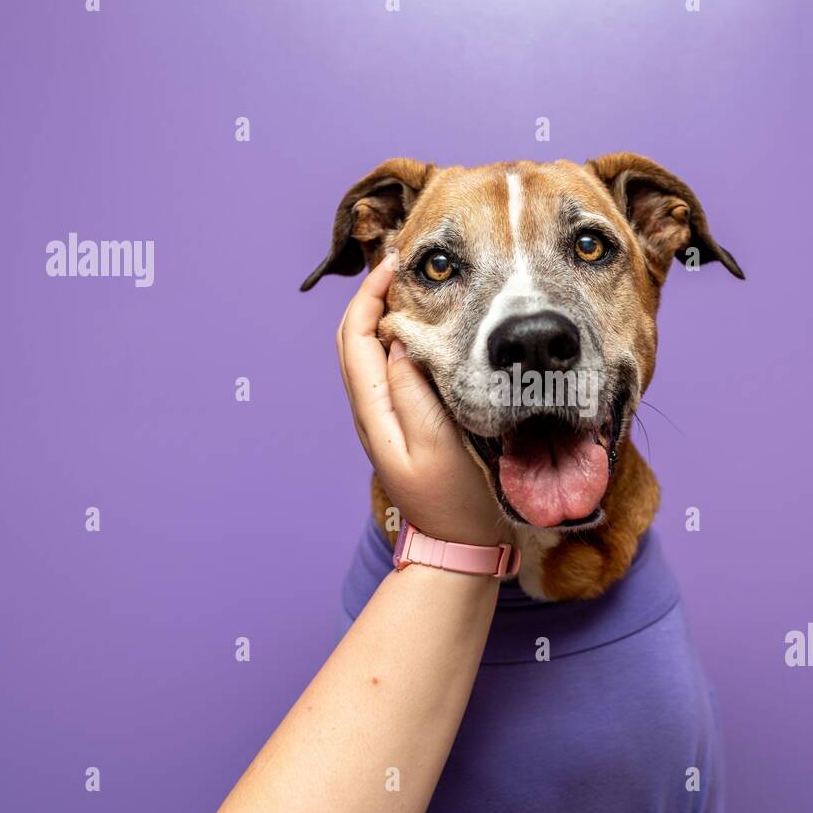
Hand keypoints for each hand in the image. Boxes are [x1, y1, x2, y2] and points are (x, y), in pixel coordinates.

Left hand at [335, 253, 503, 546]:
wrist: (458, 548)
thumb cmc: (457, 501)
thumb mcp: (439, 445)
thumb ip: (415, 392)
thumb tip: (401, 342)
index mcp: (375, 411)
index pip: (356, 337)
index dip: (369, 295)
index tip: (398, 264)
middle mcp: (372, 412)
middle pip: (354, 340)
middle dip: (371, 296)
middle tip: (403, 265)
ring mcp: (386, 419)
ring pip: (369, 353)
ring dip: (383, 314)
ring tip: (414, 287)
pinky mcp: (404, 425)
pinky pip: (389, 369)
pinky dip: (399, 338)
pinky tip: (426, 331)